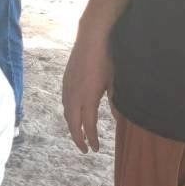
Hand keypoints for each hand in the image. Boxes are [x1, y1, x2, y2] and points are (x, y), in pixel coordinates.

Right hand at [62, 25, 113, 153]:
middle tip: (85, 149)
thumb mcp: (115, 81)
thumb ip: (115, 102)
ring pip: (67, 113)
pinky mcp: (66, 80)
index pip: (88, 125)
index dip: (92, 139)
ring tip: (79, 134)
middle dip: (78, 138)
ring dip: (73, 126)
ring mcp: (68, 88)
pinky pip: (65, 102)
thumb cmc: (107, 57)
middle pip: (73, 124)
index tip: (95, 149)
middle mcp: (75, 96)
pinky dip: (69, 113)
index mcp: (88, 98)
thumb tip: (119, 120)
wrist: (92, 36)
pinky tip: (73, 115)